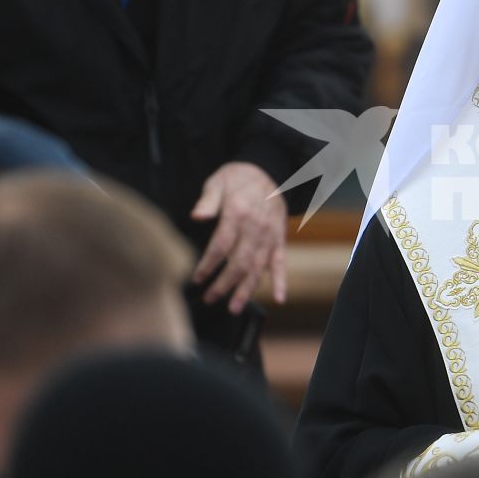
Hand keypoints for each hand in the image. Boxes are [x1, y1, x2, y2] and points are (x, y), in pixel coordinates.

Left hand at [190, 162, 288, 313]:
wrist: (268, 170)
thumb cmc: (238, 178)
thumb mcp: (217, 182)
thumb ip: (207, 201)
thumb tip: (196, 216)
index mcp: (238, 213)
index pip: (221, 246)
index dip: (209, 265)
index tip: (197, 279)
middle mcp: (256, 227)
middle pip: (240, 262)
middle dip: (224, 284)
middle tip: (210, 299)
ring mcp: (270, 235)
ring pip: (258, 267)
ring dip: (247, 290)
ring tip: (234, 308)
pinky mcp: (279, 239)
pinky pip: (281, 262)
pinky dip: (281, 281)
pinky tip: (279, 298)